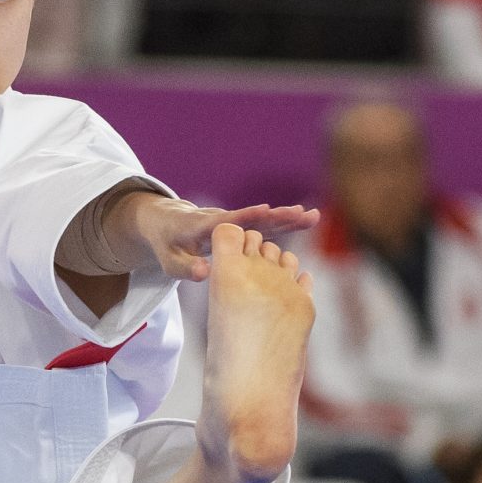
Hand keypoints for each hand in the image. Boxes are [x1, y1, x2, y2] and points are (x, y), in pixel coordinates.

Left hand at [122, 196, 319, 282]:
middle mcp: (224, 219)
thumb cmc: (168, 245)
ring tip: (313, 216)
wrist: (169, 222)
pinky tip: (306, 220)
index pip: (228, 221)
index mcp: (204, 226)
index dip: (245, 216)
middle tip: (301, 214)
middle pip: (253, 217)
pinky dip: (285, 222)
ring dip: (287, 217)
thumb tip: (206, 272)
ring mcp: (236, 221)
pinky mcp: (244, 226)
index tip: (265, 210)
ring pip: (264, 219)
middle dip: (276, 216)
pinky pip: (266, 225)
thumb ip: (186, 268)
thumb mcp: (169, 261)